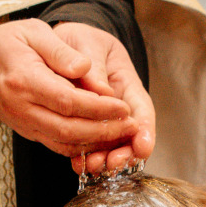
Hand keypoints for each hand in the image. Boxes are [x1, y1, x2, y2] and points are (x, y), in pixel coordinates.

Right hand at [0, 20, 137, 165]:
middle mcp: (23, 107)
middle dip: (104, 130)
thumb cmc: (6, 44)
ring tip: (121, 134)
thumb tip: (86, 68)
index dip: (99, 108)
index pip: (68, 101)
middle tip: (130, 125)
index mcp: (25, 80)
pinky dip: (81, 146)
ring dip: (95, 143)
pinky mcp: (28, 131)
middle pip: (69, 129)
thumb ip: (60, 50)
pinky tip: (101, 138)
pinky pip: (56, 145)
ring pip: (63, 143)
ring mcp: (24, 123)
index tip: (123, 106)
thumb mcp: (33, 32)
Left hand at [51, 23, 156, 172]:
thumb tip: (103, 92)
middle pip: (130, 134)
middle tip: (114, 162)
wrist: (60, 44)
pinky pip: (88, 144)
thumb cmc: (79, 40)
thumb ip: (95, 67)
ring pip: (110, 144)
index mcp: (126, 83)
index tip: (142, 146)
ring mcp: (102, 117)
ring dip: (105, 158)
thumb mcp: (89, 43)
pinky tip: (79, 164)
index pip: (142, 110)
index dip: (145, 130)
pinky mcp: (83, 125)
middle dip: (125, 152)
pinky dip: (85, 156)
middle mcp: (118, 105)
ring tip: (94, 166)